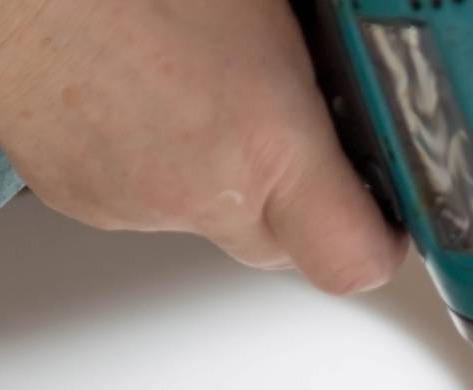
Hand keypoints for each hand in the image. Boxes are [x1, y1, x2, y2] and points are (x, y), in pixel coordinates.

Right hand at [0, 0, 404, 292]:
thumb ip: (316, 47)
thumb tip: (357, 51)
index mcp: (265, 142)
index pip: (354, 260)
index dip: (382, 246)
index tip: (392, 218)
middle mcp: (203, 191)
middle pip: (286, 249)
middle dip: (305, 206)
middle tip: (305, 140)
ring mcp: (136, 204)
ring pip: (214, 219)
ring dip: (225, 176)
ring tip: (198, 89)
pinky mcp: (80, 199)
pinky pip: (146, 199)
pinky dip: (157, 160)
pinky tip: (139, 90)